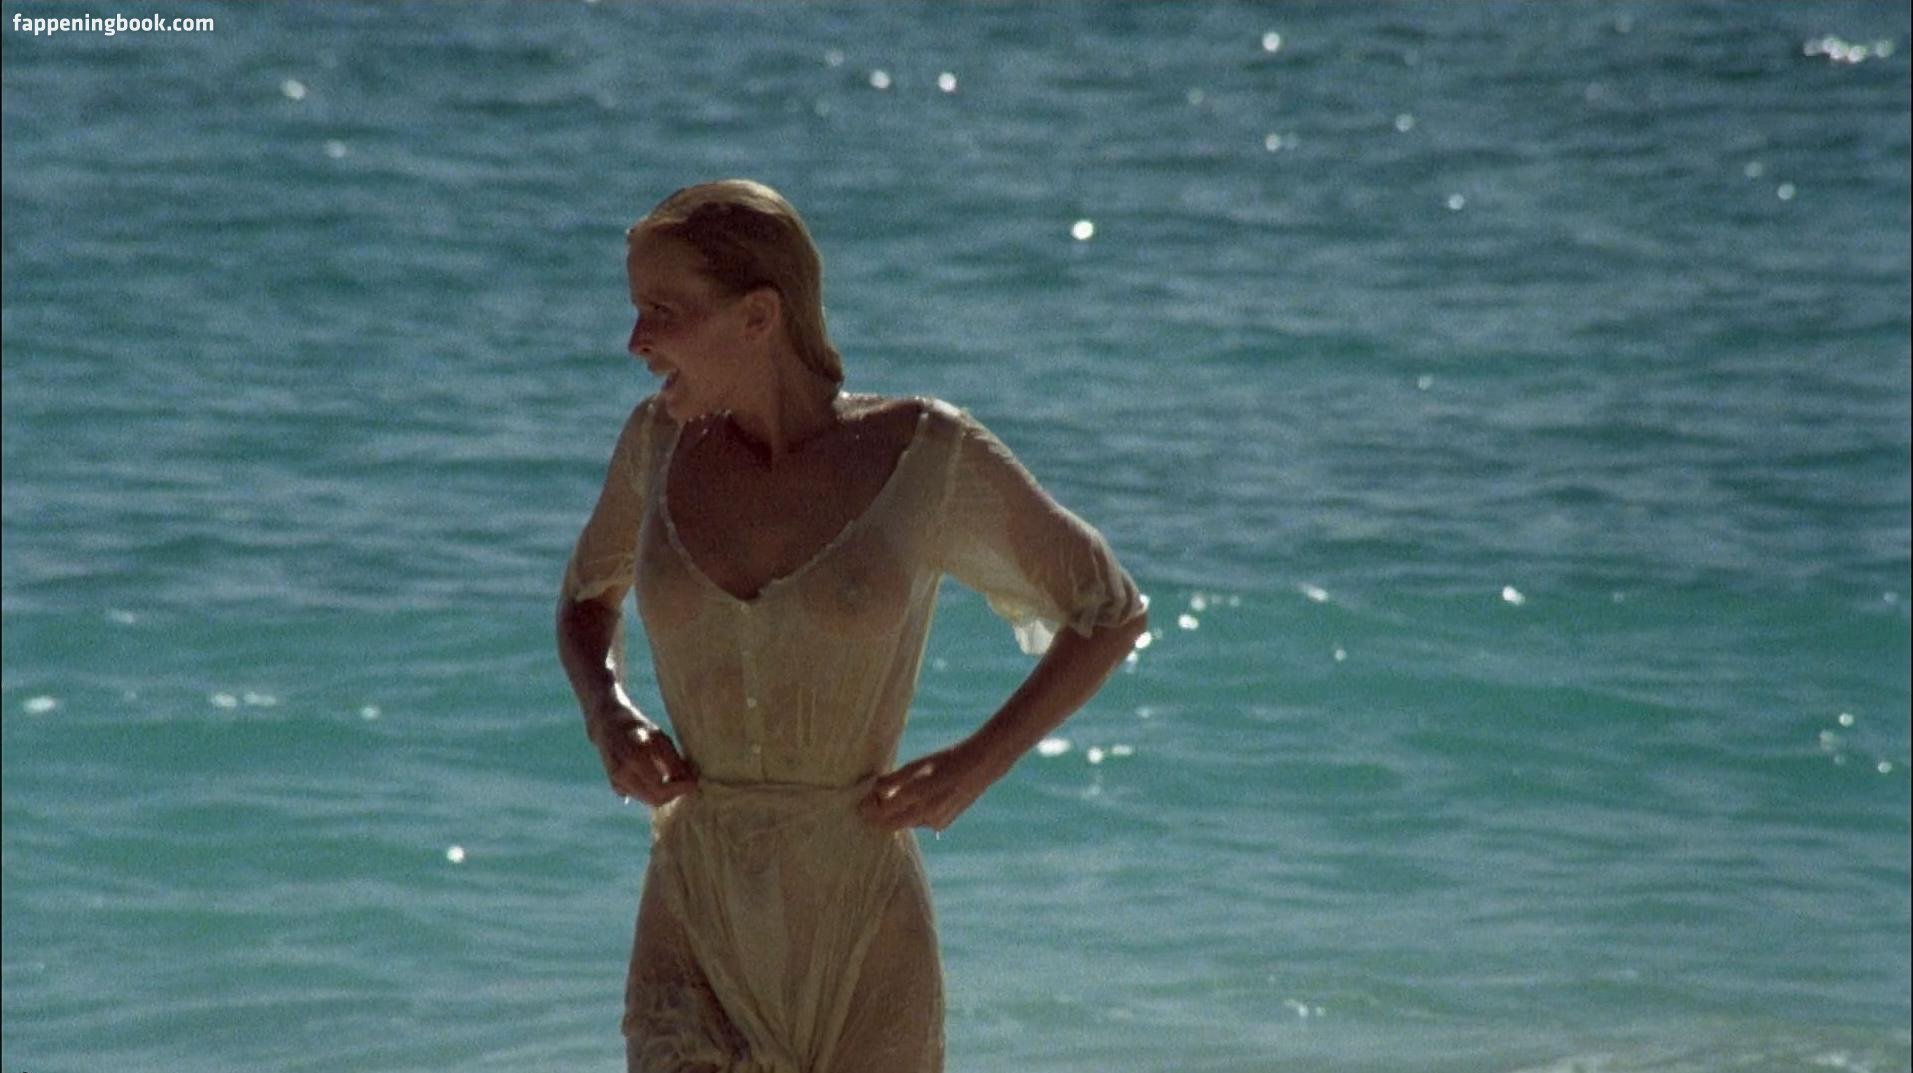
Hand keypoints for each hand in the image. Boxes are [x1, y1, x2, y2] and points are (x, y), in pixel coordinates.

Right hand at [592, 709, 697, 805]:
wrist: (609, 725)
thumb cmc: (640, 729)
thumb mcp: (661, 739)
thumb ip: (675, 762)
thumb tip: (692, 781)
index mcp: (635, 759)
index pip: (660, 787)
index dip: (679, 788)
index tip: (694, 783)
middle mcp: (622, 774)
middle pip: (654, 799)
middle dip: (673, 794)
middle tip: (686, 783)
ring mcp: (617, 781)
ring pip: (648, 800)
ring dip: (664, 794)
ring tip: (674, 778)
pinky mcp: (615, 785)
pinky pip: (640, 796)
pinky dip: (652, 792)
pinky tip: (659, 778)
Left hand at [858, 739, 1006, 833]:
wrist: (979, 767)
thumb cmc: (945, 760)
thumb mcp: (917, 765)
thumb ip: (893, 779)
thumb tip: (874, 789)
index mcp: (917, 795)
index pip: (882, 813)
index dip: (868, 809)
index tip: (861, 803)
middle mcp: (925, 813)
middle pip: (890, 824)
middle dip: (879, 816)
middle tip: (870, 805)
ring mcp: (935, 822)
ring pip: (905, 823)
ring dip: (897, 814)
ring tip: (894, 797)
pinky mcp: (942, 824)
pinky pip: (920, 822)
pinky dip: (913, 814)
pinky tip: (918, 800)